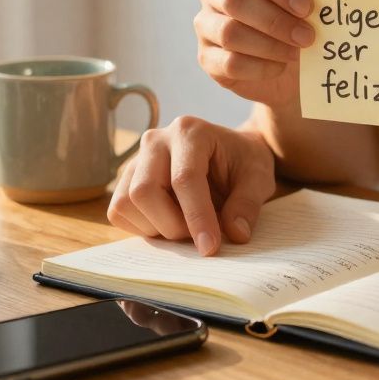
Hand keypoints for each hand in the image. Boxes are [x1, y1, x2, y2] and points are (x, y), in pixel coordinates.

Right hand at [107, 116, 275, 255]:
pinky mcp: (126, 178)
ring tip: (186, 227)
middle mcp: (156, 140)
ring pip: (126, 203)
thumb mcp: (259, 178)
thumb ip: (247, 204)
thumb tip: (236, 234)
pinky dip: (142, 227)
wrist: (229, 154)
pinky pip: (119, 211)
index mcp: (190, 131)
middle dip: (172, 225)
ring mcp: (136, 158)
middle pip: (145, 191)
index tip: (211, 247)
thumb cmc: (243, 163)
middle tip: (200, 237)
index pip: (184, 178)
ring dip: (156, 228)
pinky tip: (169, 222)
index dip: (196, 217)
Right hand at [195, 0, 314, 106]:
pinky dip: (261, 67)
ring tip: (296, 53)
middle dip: (276, 21)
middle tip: (307, 37)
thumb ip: (305, 4)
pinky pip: (230, 63)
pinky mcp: (206, 57)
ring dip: (270, 46)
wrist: (284, 69)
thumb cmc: (292, 25)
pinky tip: (279, 67)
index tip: (307, 8)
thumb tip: (323, 10)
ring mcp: (205, 24)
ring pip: (230, 32)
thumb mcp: (301, 9)